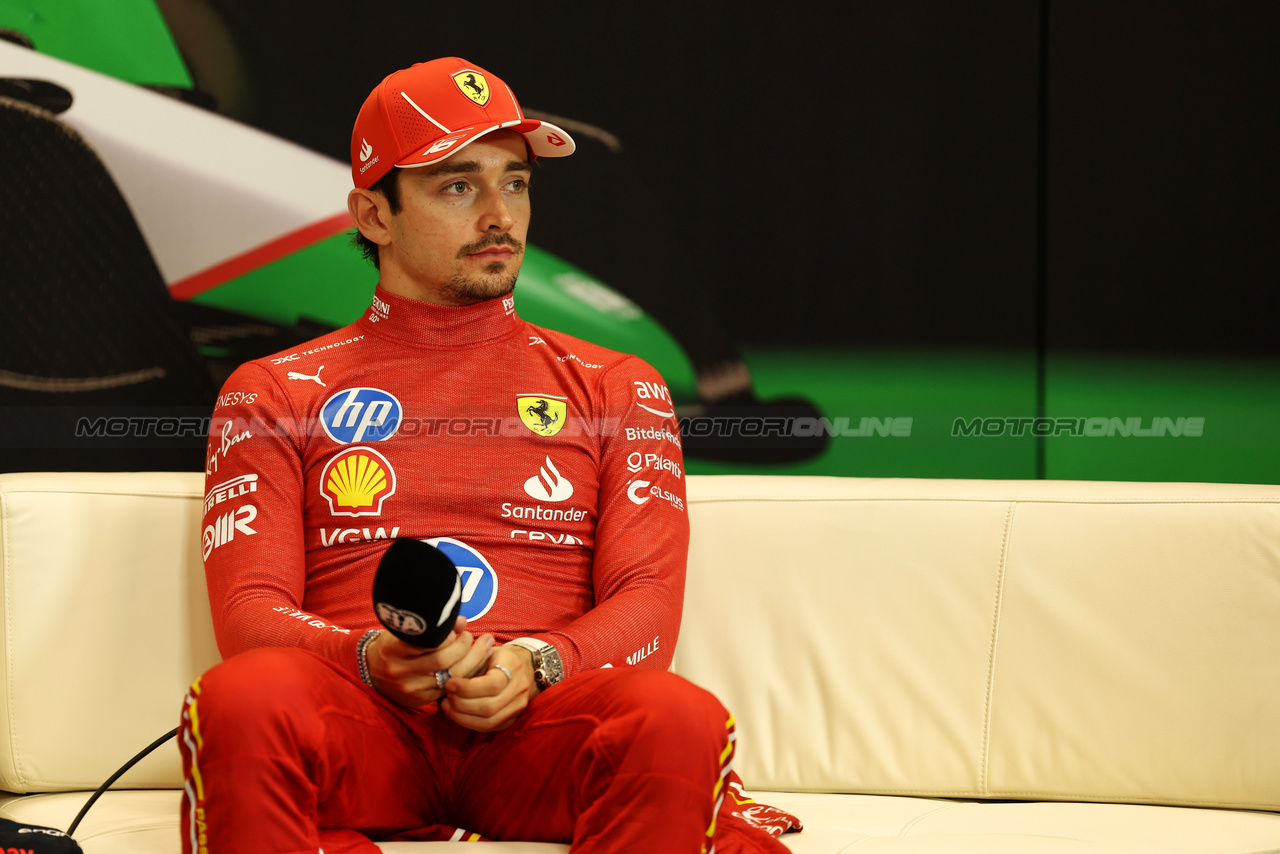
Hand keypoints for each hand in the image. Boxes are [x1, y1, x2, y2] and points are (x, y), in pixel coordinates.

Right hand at [366, 616, 493, 707]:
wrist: (371, 670)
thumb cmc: (393, 643)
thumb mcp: (405, 629)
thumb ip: (432, 625)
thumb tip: (461, 622)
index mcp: (392, 648)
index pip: (428, 642)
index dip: (450, 635)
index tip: (462, 627)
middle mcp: (399, 670)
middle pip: (443, 661)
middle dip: (466, 647)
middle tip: (474, 637)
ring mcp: (408, 688)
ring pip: (449, 677)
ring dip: (472, 662)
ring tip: (483, 648)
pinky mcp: (417, 700)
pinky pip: (447, 689)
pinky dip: (465, 676)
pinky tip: (476, 664)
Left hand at [441, 643, 536, 731]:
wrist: (521, 667)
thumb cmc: (496, 657)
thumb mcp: (485, 650)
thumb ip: (470, 661)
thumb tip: (446, 674)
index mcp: (513, 666)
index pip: (492, 684)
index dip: (467, 688)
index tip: (449, 684)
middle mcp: (520, 688)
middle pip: (489, 707)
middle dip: (462, 704)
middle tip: (447, 696)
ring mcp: (518, 706)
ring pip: (489, 722)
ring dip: (463, 717)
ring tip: (448, 706)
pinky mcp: (512, 719)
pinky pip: (489, 727)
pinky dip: (470, 723)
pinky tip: (457, 714)